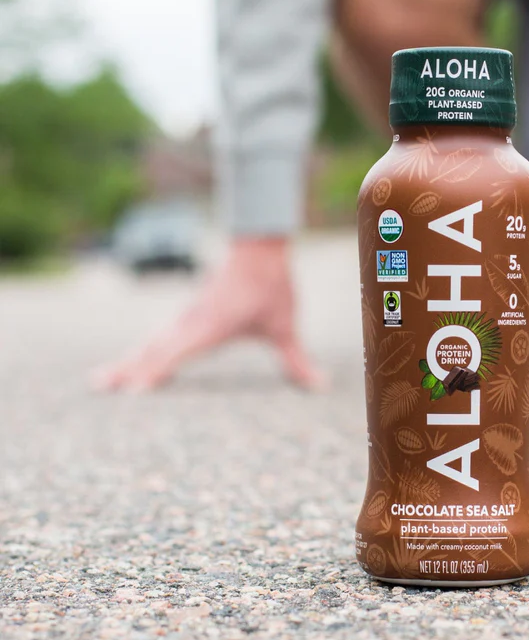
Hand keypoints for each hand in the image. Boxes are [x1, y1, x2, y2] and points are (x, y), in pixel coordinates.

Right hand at [94, 238, 324, 391]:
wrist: (259, 248)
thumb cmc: (271, 287)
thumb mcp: (284, 326)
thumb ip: (296, 360)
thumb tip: (319, 386)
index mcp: (211, 327)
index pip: (177, 353)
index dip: (156, 372)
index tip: (133, 390)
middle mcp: (192, 323)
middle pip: (153, 349)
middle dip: (126, 369)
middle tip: (98, 387)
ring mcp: (187, 318)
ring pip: (153, 342)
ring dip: (128, 360)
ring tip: (100, 380)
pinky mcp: (189, 315)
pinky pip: (160, 337)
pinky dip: (143, 351)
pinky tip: (133, 362)